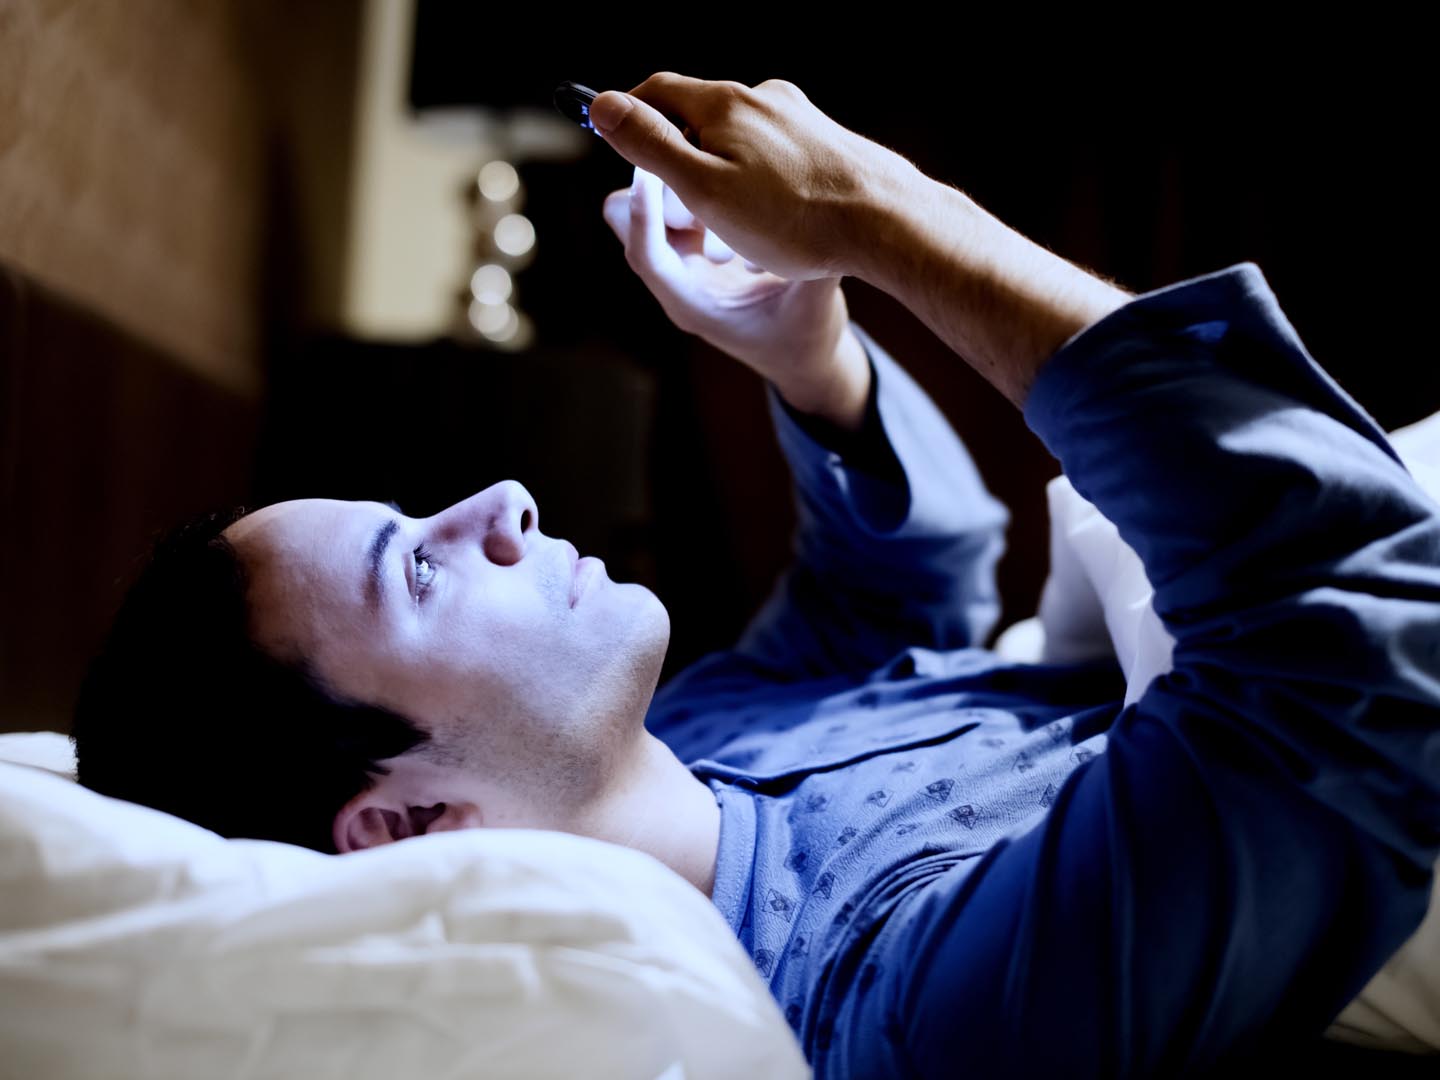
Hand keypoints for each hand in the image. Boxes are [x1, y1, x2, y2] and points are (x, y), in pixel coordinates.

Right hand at [590, 74, 913, 281]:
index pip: (658, 91)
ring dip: (722, 166)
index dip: (630, 115)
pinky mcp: (828, 141)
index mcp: (726, 105)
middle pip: (700, 113)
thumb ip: (651, 146)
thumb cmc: (793, 218)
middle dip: (678, 150)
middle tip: (671, 198)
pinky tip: (775, 214)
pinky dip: (759, 176)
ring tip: (728, 219)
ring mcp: (800, 117)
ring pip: (740, 135)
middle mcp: (764, 98)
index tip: (615, 142)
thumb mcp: (704, 189)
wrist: (889, 222)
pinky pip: (776, 151)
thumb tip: (601, 105)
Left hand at [603, 165, 859, 408]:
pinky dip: (694, 183)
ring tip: (722, 174)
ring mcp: (683, 261)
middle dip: (659, 191)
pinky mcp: (695, 244)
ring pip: (649, 205)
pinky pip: (674, 201)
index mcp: (694, 306)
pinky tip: (730, 175)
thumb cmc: (805, 339)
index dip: (644, 214)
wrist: (801, 355)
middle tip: (704, 169)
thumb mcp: (816, 306)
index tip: (651, 170)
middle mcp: (678, 281)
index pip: (648, 257)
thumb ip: (816, 268)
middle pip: (629, 222)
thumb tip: (832, 221)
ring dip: (678, 184)